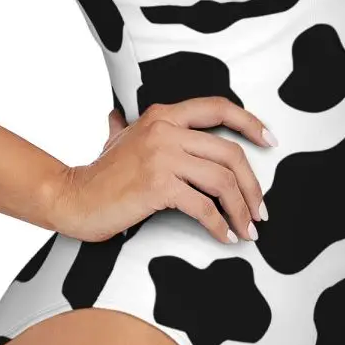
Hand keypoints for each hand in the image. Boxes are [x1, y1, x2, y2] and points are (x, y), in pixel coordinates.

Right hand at [47, 97, 274, 244]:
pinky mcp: (157, 185)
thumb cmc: (100, 174)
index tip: (271, 141)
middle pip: (230, 152)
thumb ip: (126, 125)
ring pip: (222, 180)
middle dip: (253, 185)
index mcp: (164, 114)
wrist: (73, 198)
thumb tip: (117, 115)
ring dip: (242, 209)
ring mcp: (162, 156)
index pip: (218, 107)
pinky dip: (220, 225)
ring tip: (249, 230)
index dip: (250, 122)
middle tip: (261, 211)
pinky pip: (202, 206)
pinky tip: (226, 237)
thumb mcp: (118, 138)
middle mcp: (165, 129)